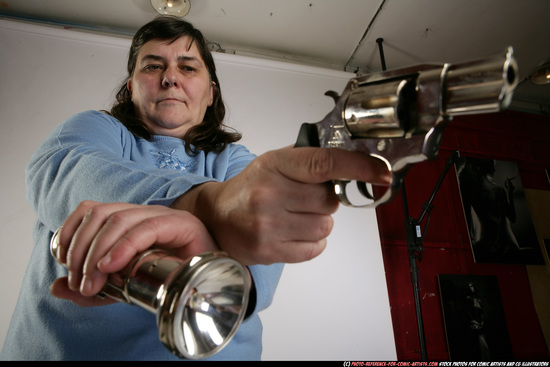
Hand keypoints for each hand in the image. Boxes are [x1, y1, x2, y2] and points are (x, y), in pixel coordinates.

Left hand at [51, 201, 217, 305]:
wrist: (211, 285)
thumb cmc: (170, 281)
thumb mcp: (123, 289)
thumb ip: (93, 289)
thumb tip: (56, 287)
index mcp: (129, 220)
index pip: (90, 209)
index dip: (70, 232)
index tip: (64, 263)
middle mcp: (144, 212)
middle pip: (99, 213)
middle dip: (80, 249)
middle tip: (81, 283)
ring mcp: (163, 215)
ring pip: (118, 218)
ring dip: (97, 251)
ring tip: (94, 281)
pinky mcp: (181, 224)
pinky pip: (146, 227)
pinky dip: (123, 246)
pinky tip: (111, 266)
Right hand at [172, 146, 389, 264]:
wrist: (216, 217)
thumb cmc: (250, 188)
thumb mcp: (274, 163)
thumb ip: (309, 162)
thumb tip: (355, 165)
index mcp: (274, 165)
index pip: (324, 164)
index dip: (358, 167)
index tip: (382, 173)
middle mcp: (269, 193)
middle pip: (330, 200)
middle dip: (325, 201)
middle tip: (303, 200)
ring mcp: (268, 225)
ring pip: (326, 226)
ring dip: (319, 222)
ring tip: (295, 217)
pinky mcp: (269, 251)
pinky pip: (316, 248)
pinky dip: (312, 241)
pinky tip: (293, 232)